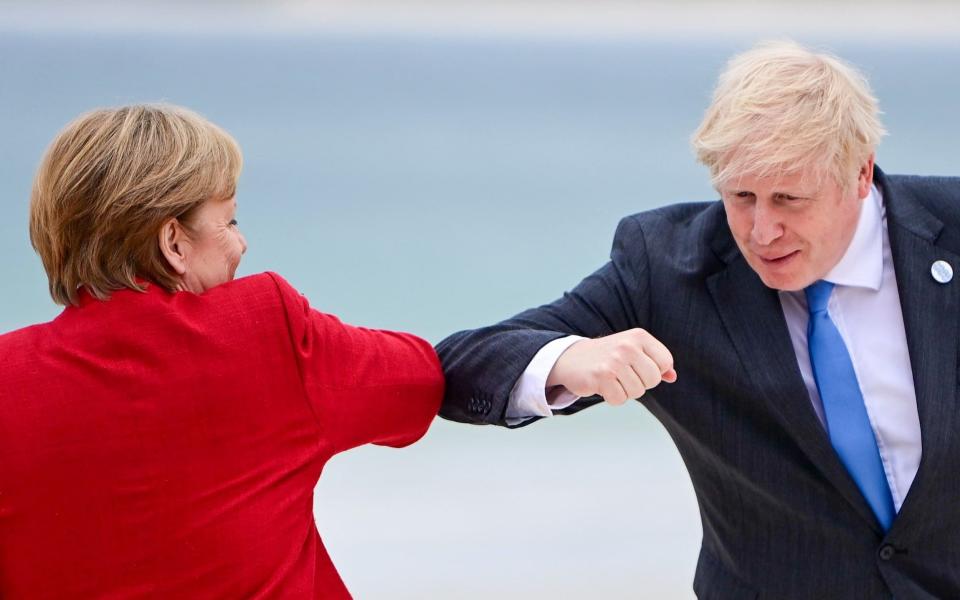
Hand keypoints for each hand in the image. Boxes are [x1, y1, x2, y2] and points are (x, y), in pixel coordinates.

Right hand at [546, 329, 676, 404]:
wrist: (571, 358)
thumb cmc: (607, 356)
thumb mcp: (633, 351)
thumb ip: (655, 363)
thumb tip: (672, 377)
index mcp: (639, 336)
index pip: (665, 362)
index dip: (654, 371)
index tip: (638, 367)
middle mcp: (627, 346)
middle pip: (653, 380)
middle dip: (640, 383)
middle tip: (623, 375)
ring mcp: (614, 361)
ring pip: (637, 392)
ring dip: (625, 391)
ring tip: (612, 379)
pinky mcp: (601, 376)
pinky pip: (620, 399)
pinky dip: (612, 397)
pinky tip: (602, 385)